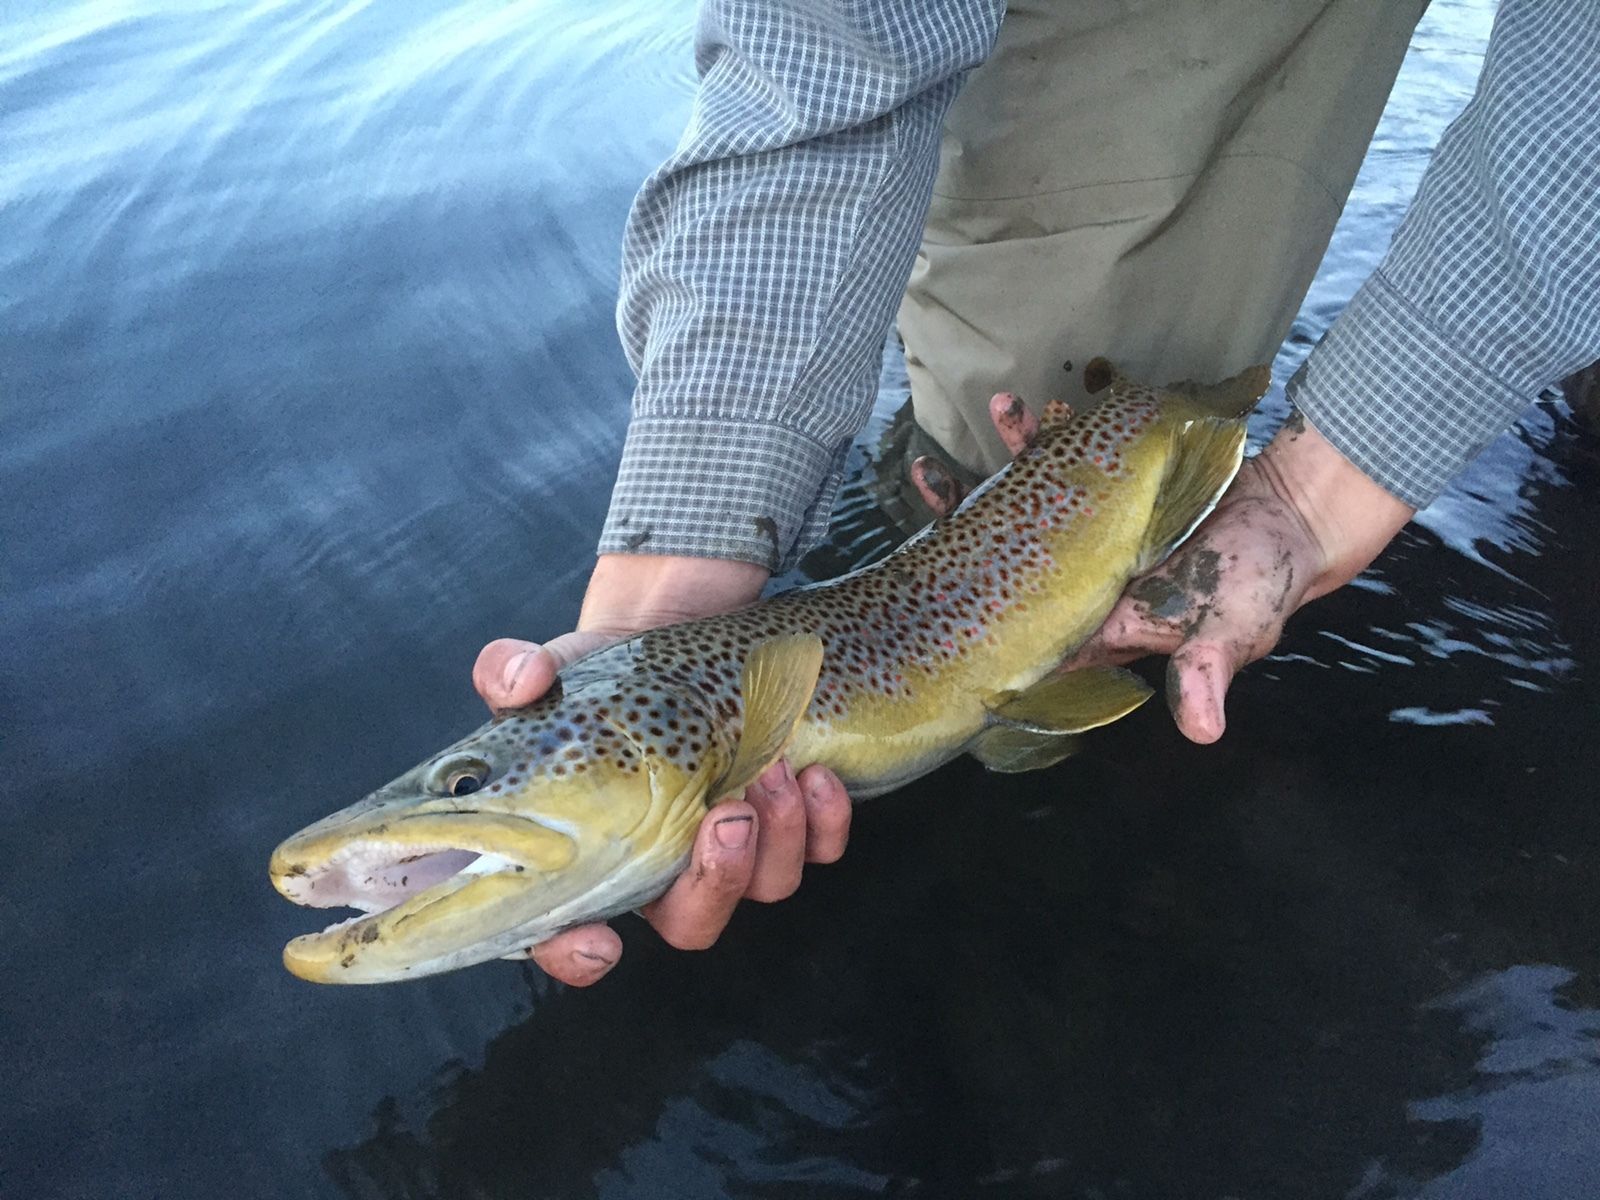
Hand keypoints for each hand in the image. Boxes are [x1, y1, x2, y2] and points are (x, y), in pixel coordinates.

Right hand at [472, 554, 850, 985]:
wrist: (669, 639)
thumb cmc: (599, 679)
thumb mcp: (548, 669)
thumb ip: (512, 671)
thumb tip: (521, 679)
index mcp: (591, 855)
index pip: (566, 934)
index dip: (578, 954)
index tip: (602, 941)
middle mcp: (663, 867)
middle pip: (691, 923)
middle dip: (716, 883)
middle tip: (726, 815)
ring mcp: (731, 849)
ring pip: (766, 887)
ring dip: (778, 838)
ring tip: (771, 766)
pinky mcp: (788, 819)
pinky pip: (822, 851)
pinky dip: (826, 823)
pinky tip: (815, 775)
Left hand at [914, 394, 1414, 743]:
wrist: (1291, 517)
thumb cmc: (1261, 584)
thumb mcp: (1234, 630)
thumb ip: (1207, 673)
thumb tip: (1202, 729)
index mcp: (1101, 626)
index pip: (1029, 634)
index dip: (980, 625)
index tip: (932, 608)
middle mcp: (1082, 581)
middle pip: (1006, 565)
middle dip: (960, 532)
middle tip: (925, 490)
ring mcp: (1089, 532)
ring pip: (1026, 507)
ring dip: (994, 473)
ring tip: (953, 451)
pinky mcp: (1105, 489)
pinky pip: (1061, 464)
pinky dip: (1040, 438)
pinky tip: (1018, 409)